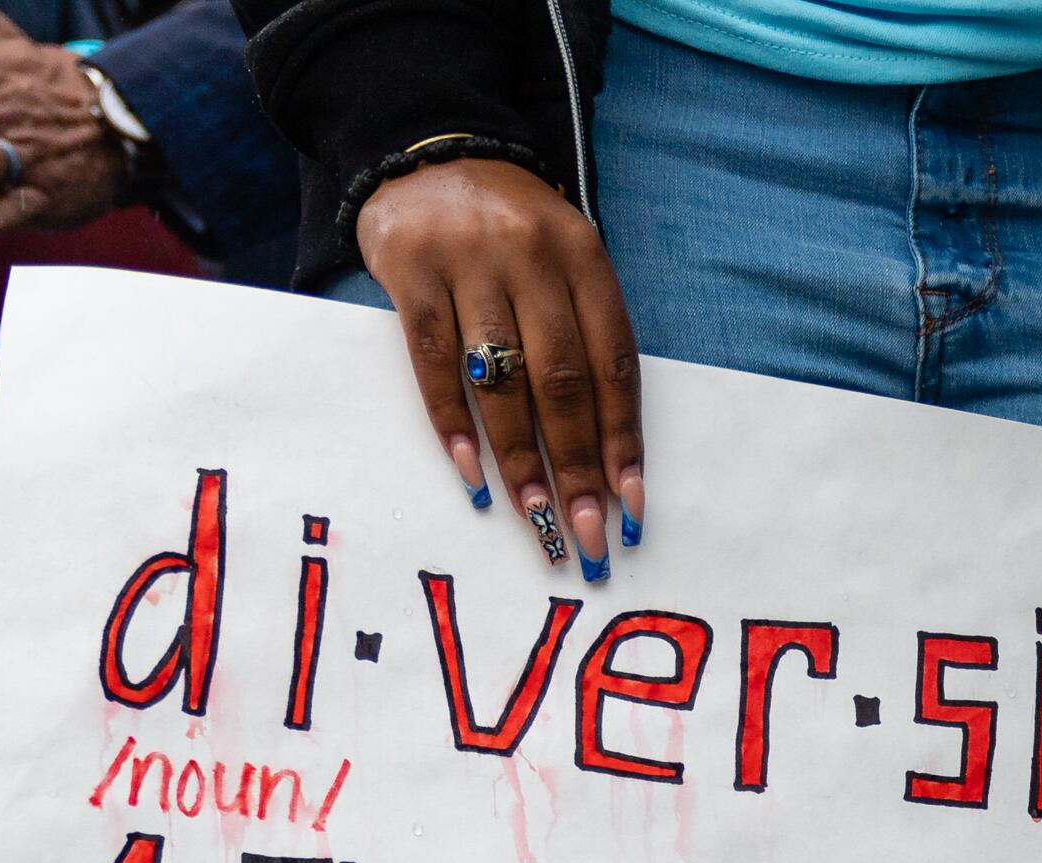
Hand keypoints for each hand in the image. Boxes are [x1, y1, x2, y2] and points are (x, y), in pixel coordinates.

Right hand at [354, 158, 643, 573]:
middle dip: (578, 466)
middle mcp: (530, 256)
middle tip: (585, 534)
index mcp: (583, 257)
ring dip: (520, 458)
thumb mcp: (563, 261)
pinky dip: (453, 423)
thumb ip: (583, 335)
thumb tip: (606, 451)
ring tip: (534, 517)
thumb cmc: (509, 229)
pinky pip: (434, 361)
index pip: (613, 362)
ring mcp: (467, 260)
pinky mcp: (410, 270)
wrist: (428, 148)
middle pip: (562, 380)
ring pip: (500, 379)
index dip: (623, 438)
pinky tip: (472, 473)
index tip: (631, 505)